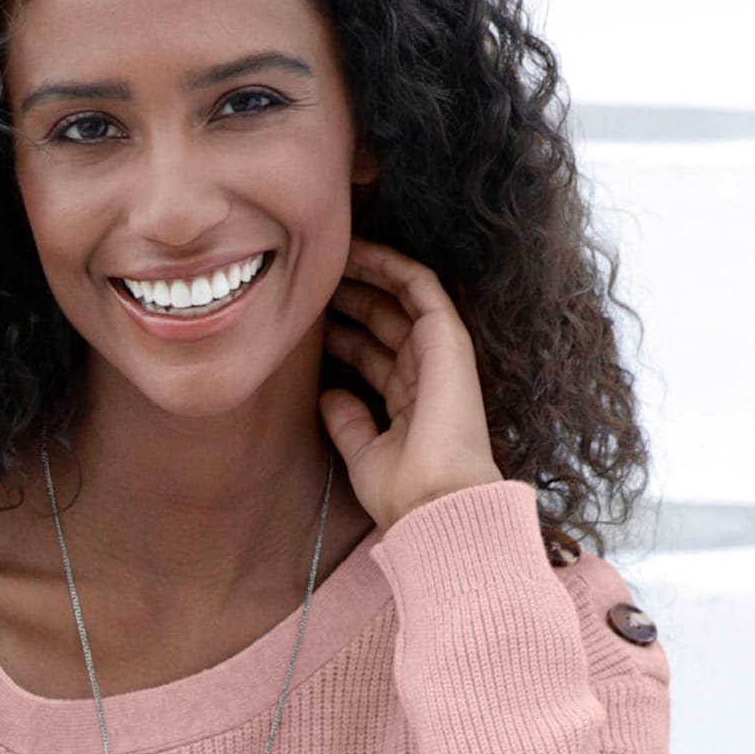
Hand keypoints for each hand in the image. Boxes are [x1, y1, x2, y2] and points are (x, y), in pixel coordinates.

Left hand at [318, 235, 504, 527]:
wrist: (437, 503)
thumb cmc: (404, 493)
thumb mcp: (363, 455)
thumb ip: (348, 422)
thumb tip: (328, 395)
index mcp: (409, 404)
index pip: (374, 356)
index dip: (343, 334)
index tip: (306, 320)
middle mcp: (426, 375)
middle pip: (384, 323)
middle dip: (349, 298)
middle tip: (309, 280)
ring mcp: (440, 355)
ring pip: (400, 298)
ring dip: (365, 274)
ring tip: (326, 254)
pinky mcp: (448, 338)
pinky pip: (420, 286)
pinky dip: (390, 265)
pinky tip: (357, 251)